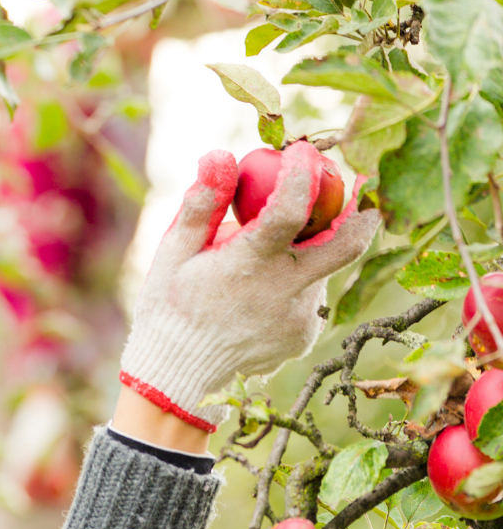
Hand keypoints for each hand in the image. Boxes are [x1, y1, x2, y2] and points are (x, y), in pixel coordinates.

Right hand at [120, 142, 379, 431]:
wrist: (176, 378)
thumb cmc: (169, 310)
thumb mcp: (172, 255)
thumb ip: (201, 205)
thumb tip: (219, 155)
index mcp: (248, 266)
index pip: (289, 209)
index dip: (302, 173)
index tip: (300, 150)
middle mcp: (284, 292)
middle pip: (349, 242)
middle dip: (361, 208)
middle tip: (355, 182)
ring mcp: (299, 318)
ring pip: (322, 269)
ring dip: (308, 249)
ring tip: (266, 253)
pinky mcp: (303, 336)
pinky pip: (308, 297)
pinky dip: (293, 283)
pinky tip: (258, 292)